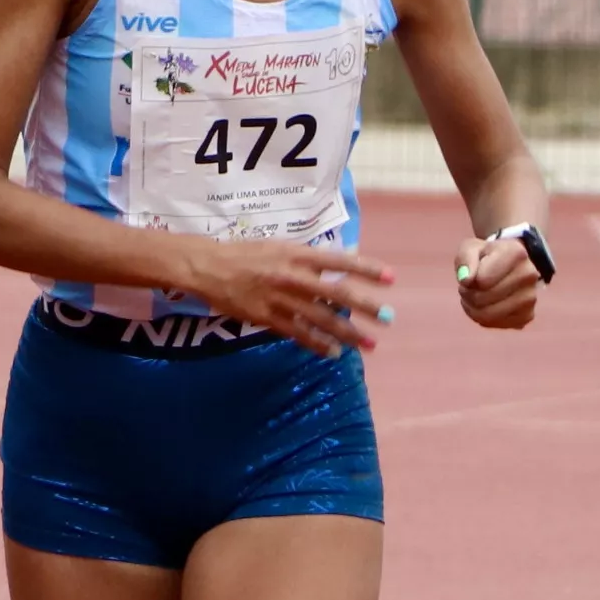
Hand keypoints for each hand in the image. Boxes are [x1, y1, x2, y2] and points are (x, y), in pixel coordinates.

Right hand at [197, 238, 394, 356]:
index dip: (366, 269)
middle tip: (387, 318)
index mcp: (298, 254)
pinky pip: (298, 333)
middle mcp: (293, 276)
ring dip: (348, 333)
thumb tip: (336, 264)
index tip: (390, 278)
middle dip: (365, 306)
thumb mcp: (279, 247)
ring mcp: (280, 298)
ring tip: (369, 344)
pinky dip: (318, 344)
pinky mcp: (267, 317)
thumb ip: (307, 258)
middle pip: (337, 293)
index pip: (340, 261)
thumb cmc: (245, 254)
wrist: (208, 267)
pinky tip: (334, 353)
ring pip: (321, 318)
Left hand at [453, 234, 543, 329]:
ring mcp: (530, 297)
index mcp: (516, 253)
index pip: (481, 280)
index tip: (472, 271)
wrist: (508, 265)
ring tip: (475, 295)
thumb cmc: (485, 256)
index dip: (469, 278)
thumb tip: (466, 280)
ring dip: (473, 308)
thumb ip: (465, 259)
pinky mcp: (527, 315)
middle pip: (483, 298)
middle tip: (470, 286)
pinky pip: (495, 324)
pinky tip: (486, 305)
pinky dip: (483, 319)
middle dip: (469, 294)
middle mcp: (528, 275)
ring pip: (488, 315)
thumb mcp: (470, 248)